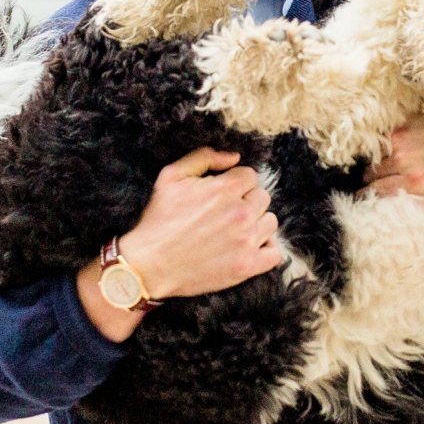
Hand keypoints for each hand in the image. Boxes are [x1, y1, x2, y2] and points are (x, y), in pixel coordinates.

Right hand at [75, 147, 283, 341]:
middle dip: (246, 201)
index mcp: (226, 189)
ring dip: (256, 223)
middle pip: (262, 197)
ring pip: (270, 222)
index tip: (221, 195)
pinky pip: (274, 253)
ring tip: (234, 231)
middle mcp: (241, 213)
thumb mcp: (171, 176)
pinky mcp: (247, 266)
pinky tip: (249, 247)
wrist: (149, 265)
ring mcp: (246, 241)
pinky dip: (265, 248)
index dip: (234, 183)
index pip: (250, 175)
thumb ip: (204, 157)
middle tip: (224, 214)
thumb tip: (234, 156)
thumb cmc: (158, 219)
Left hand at [363, 111, 423, 205]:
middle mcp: (398, 142)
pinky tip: (363, 197)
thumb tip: (398, 121)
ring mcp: (405, 164)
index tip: (365, 152)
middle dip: (367, 162)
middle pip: (370, 155)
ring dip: (367, 178)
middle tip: (364, 170)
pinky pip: (380, 191)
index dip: (369, 145)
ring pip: (371, 174)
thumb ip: (411, 120)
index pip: (373, 137)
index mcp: (402, 123)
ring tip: (363, 185)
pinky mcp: (415, 183)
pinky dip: (369, 193)